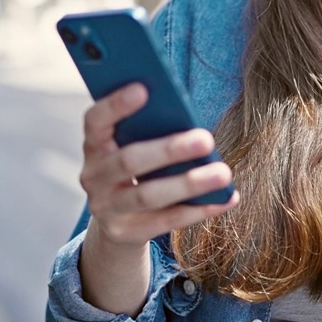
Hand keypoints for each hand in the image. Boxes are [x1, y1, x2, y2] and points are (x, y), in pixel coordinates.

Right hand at [80, 83, 237, 248]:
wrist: (118, 220)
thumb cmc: (138, 167)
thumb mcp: (134, 145)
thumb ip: (149, 130)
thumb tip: (189, 119)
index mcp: (94, 145)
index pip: (95, 121)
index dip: (115, 105)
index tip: (144, 88)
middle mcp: (93, 176)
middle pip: (128, 161)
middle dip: (169, 149)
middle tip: (206, 139)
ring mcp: (106, 208)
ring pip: (148, 196)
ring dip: (189, 184)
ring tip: (223, 173)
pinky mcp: (124, 233)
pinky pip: (166, 222)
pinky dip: (200, 210)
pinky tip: (227, 198)